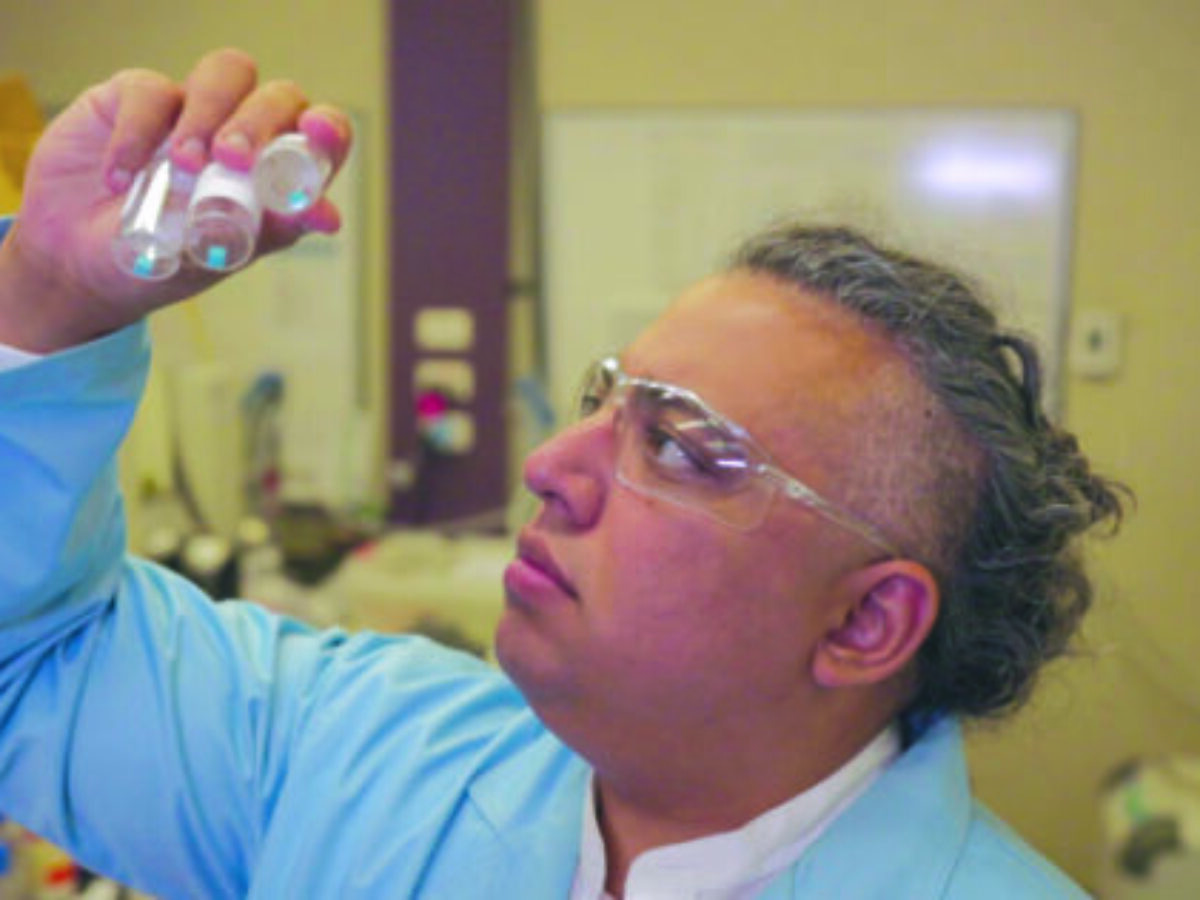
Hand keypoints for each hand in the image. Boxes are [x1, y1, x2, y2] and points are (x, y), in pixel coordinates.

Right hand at [0, 48, 352, 351]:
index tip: (316, 133)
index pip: (321, 132)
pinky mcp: (136, 98)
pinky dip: (138, 137)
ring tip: (184, 164)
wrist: (83, 266)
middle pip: (278, 96)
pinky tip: (122, 180)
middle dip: (260, 121)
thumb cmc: (166, 262)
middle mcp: (243, 133)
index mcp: (277, 173)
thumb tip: (327, 217)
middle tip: (233, 158)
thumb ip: (273, 229)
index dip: (327, 127)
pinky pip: (150, 91)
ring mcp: (192, 110)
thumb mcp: (222, 255)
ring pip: (225, 74)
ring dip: (210, 114)